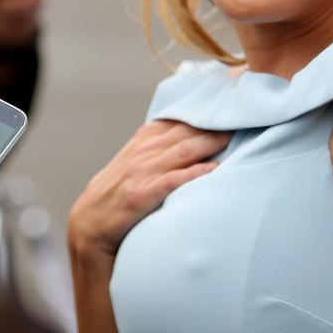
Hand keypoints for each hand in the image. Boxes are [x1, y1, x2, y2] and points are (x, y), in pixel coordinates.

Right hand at [68, 122, 229, 257]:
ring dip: (211, 143)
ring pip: (184, 151)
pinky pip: (172, 181)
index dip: (207, 112)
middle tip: (245, 119)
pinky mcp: (140, 195)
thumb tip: (194, 134)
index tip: (233, 106)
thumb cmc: (117, 193)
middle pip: (188, 132)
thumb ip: (160, 146)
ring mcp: (142, 172)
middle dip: (216, 125)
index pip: (182, 118)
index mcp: (144, 139)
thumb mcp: (136, 161)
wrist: (88, 226)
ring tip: (235, 137)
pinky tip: (213, 170)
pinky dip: (194, 174)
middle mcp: (144, 151)